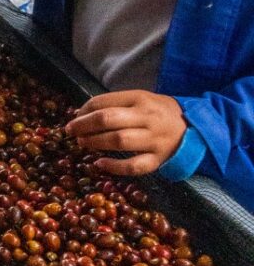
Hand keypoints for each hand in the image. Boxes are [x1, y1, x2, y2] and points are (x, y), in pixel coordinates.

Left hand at [65, 91, 187, 175]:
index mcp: (140, 99)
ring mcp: (154, 140)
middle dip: (84, 125)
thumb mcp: (140, 99)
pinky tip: (99, 164)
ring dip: (95, 142)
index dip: (84, 110)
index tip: (74, 117)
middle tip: (70, 130)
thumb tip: (82, 113)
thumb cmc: (158, 112)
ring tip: (81, 143)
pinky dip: (114, 166)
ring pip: (119, 141)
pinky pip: (134, 166)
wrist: (194, 128)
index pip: (105, 102)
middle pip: (109, 119)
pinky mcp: (159, 160)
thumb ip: (115, 104)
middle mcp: (147, 118)